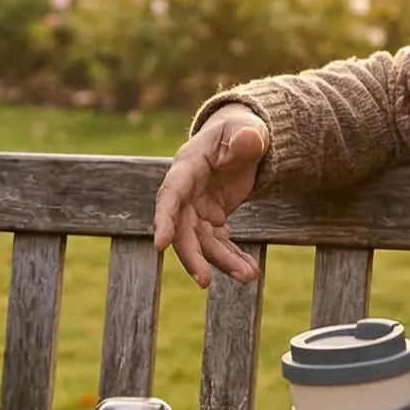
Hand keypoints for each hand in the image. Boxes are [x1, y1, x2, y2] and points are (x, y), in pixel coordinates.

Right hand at [152, 105, 269, 287]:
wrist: (242, 140)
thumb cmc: (239, 131)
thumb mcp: (244, 128)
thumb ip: (246, 136)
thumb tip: (248, 140)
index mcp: (188, 167)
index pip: (171, 195)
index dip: (164, 220)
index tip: (159, 245)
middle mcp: (187, 192)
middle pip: (182, 229)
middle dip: (192, 256)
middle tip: (205, 281)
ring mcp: (197, 208)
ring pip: (202, 242)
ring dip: (222, 262)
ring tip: (248, 275)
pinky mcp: (211, 219)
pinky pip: (218, 243)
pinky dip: (232, 257)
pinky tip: (250, 270)